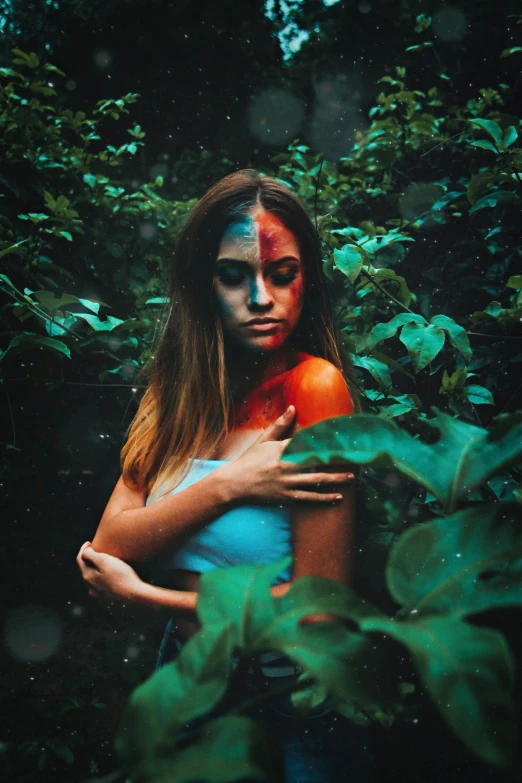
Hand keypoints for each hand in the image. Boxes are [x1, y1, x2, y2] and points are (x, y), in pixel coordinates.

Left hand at [76, 541, 144, 604]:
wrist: (136, 597)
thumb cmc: (121, 576)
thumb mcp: (105, 561)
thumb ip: (90, 555)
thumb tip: (84, 552)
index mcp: (88, 576)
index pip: (80, 559)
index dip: (83, 549)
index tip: (89, 542)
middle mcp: (90, 588)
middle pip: (86, 570)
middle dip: (90, 561)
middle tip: (98, 552)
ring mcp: (99, 597)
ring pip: (94, 581)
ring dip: (97, 572)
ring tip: (106, 566)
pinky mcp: (109, 602)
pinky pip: (103, 590)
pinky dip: (105, 582)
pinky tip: (113, 580)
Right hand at [219, 405, 353, 505]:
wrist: (234, 484)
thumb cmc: (249, 460)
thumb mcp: (263, 441)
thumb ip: (279, 425)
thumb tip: (293, 407)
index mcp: (281, 449)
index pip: (306, 441)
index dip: (324, 439)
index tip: (340, 437)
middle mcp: (286, 465)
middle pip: (315, 461)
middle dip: (335, 459)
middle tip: (353, 458)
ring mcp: (287, 482)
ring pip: (316, 481)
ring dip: (335, 480)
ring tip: (350, 478)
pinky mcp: (286, 496)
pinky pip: (309, 498)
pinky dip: (324, 498)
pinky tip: (337, 497)